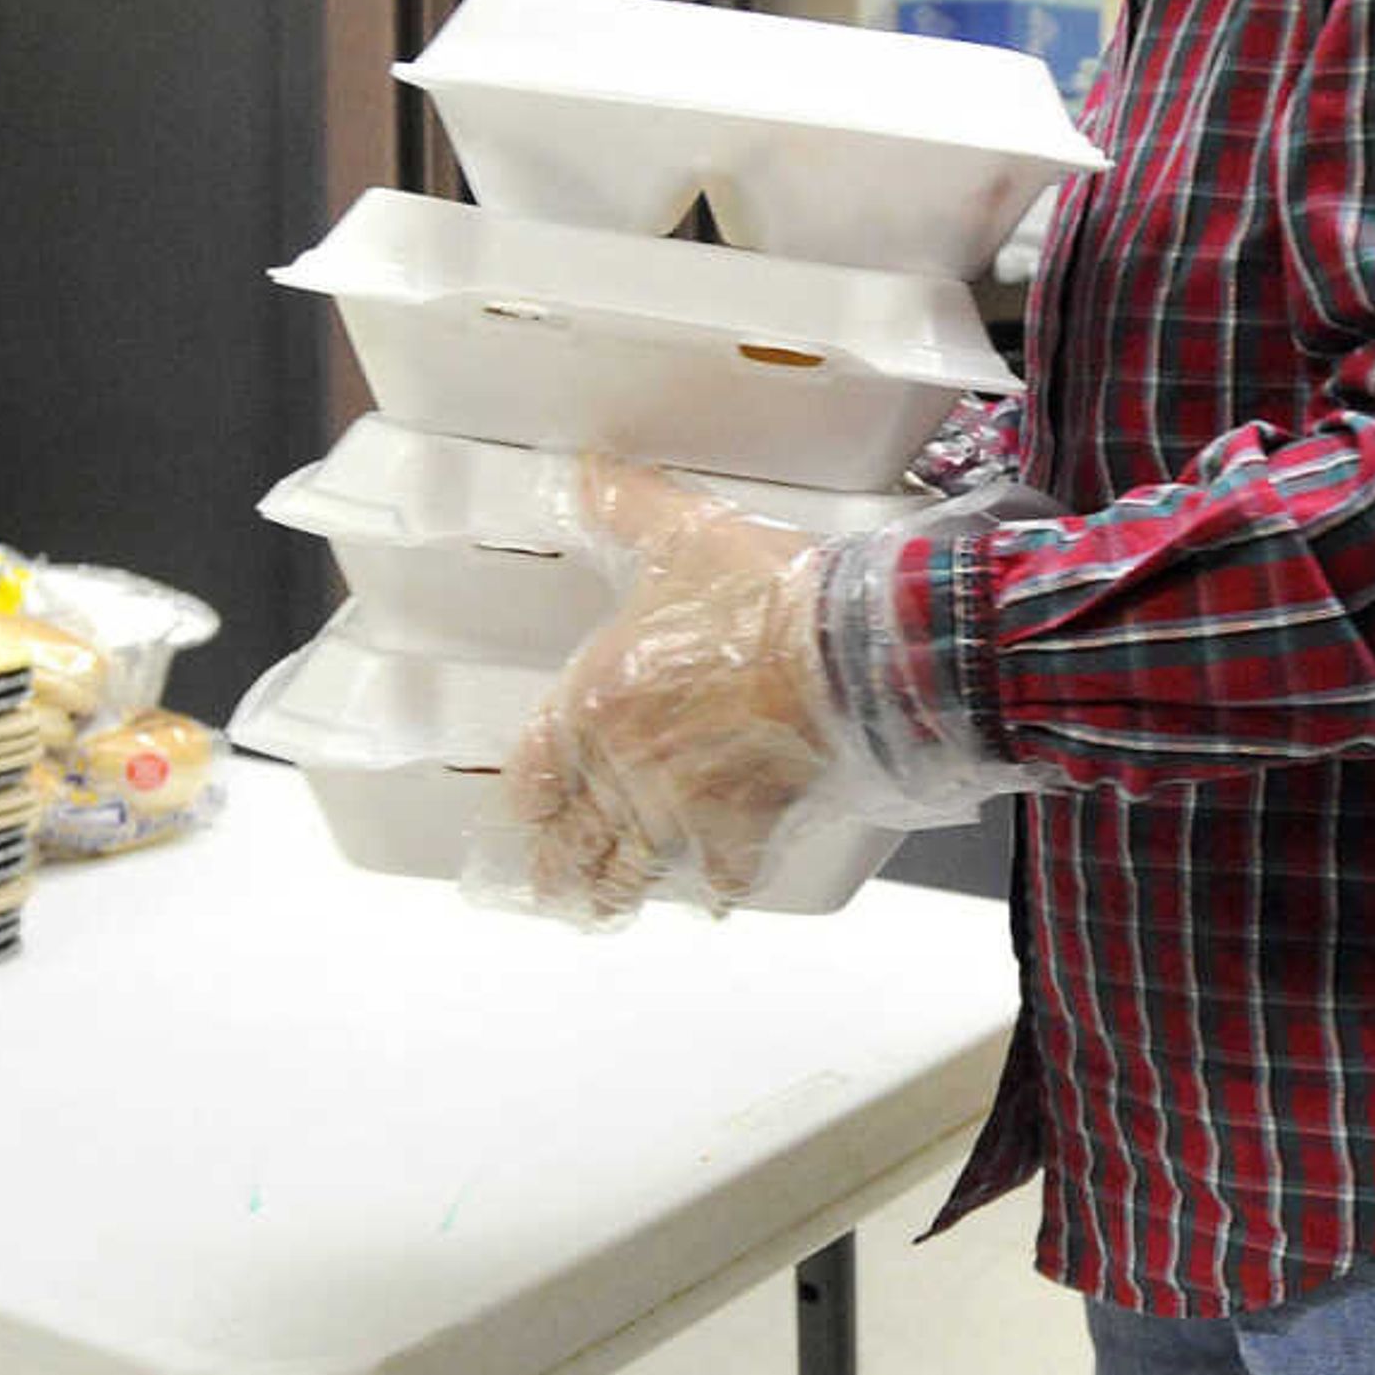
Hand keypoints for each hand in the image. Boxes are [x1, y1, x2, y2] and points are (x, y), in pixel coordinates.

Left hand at [498, 457, 834, 922]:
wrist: (848, 650)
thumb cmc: (766, 596)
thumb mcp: (682, 532)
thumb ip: (622, 503)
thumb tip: (583, 466)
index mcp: (598, 699)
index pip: (535, 768)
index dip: (527, 798)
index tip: (526, 814)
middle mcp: (627, 765)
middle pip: (576, 835)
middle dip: (562, 866)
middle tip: (555, 887)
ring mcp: (684, 806)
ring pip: (633, 866)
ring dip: (615, 891)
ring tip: (605, 907)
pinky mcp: (745, 828)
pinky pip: (723, 874)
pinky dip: (718, 889)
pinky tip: (716, 897)